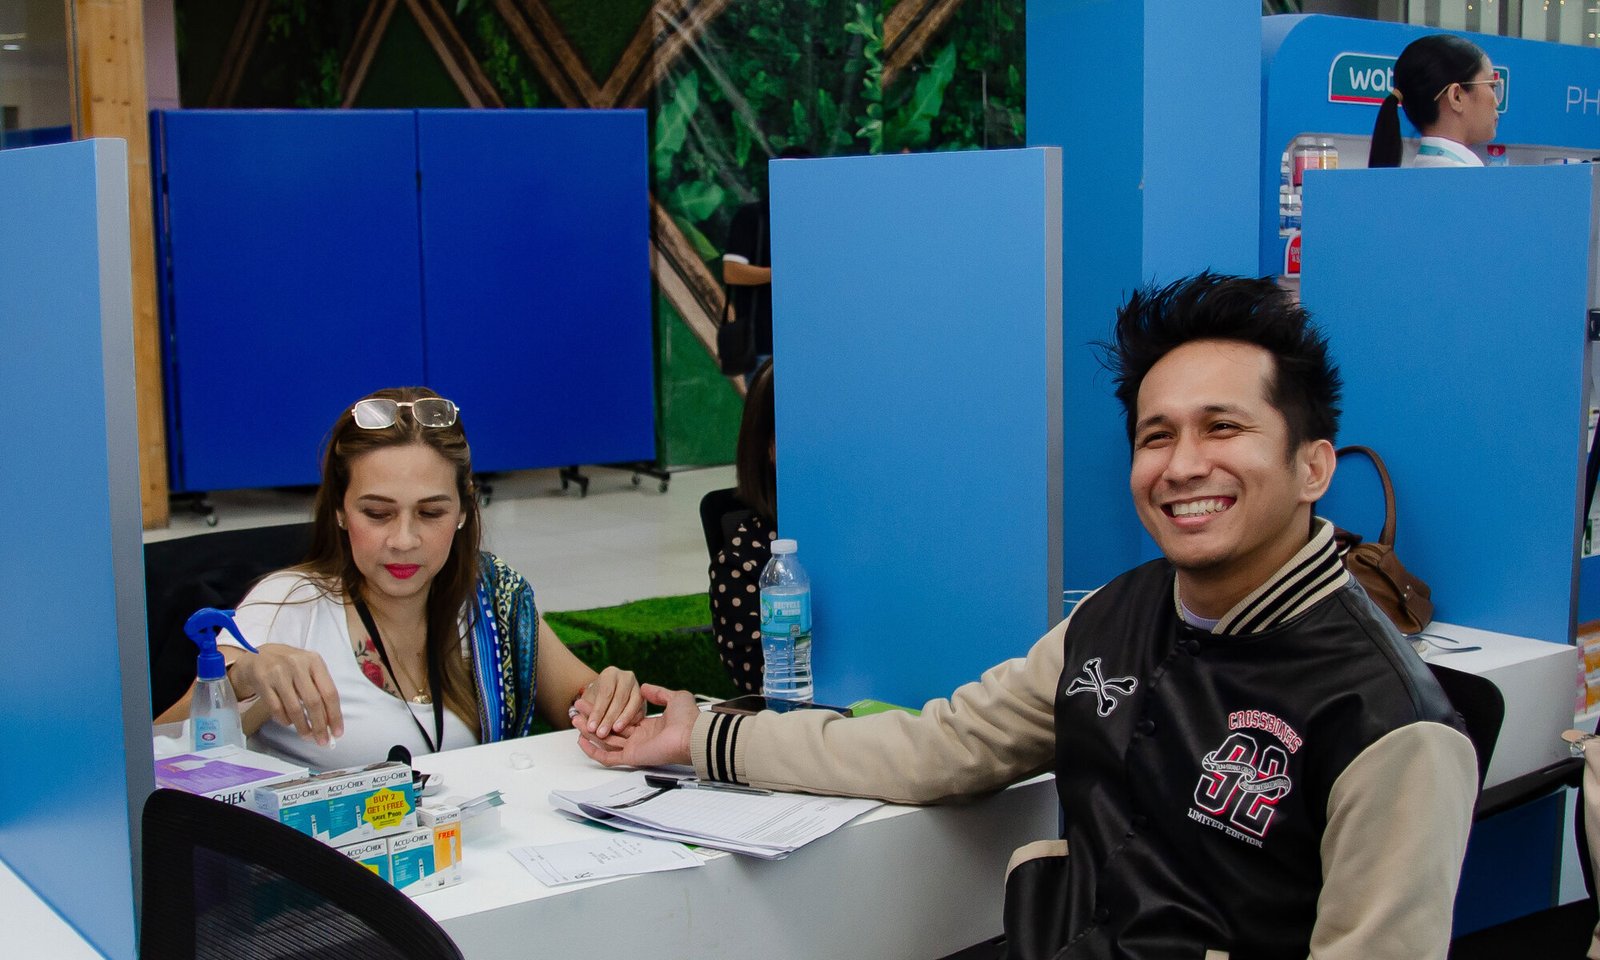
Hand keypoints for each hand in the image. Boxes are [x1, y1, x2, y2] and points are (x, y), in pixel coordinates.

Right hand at [227, 644, 344, 745]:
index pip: (330, 692)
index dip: (335, 715)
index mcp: (314, 661)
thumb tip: (331, 720)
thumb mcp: (308, 667)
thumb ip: (320, 688)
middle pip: (313, 702)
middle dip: (320, 725)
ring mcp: (278, 673)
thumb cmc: (290, 665)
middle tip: (322, 740)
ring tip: (307, 736)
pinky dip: (285, 720)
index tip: (337, 732)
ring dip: (303, 726)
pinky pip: (277, 709)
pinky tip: (289, 723)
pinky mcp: (263, 682)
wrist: (258, 656)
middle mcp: (297, 665)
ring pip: (294, 708)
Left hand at [573, 666, 644, 737]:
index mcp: (610, 673)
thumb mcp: (587, 703)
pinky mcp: (644, 700)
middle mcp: (626, 677)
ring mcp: (637, 688)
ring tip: (614, 732)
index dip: (598, 711)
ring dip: (623, 720)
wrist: (605, 697)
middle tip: (601, 734)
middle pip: (619, 698)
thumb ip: (588, 713)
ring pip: (633, 704)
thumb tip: (590, 727)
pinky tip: (624, 732)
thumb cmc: (594, 699)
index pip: (605, 693)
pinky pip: (640, 711)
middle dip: (609, 718)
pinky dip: (633, 721)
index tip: (591, 727)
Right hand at [575, 684, 697, 768]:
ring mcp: (635, 748)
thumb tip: (644, 687)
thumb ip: (658, 693)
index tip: (594, 701)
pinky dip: (594, 750)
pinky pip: (608, 757)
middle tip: (578, 709)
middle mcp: (640, 738)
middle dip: (593, 719)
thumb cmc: (688, 718)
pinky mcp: (631, 757)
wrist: (692, 733)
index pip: (621, 719)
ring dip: (589, 731)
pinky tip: (582, 739)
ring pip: (605, 741)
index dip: (607, 711)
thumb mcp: (674, 697)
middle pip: (609, 729)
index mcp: (648, 726)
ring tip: (575, 719)